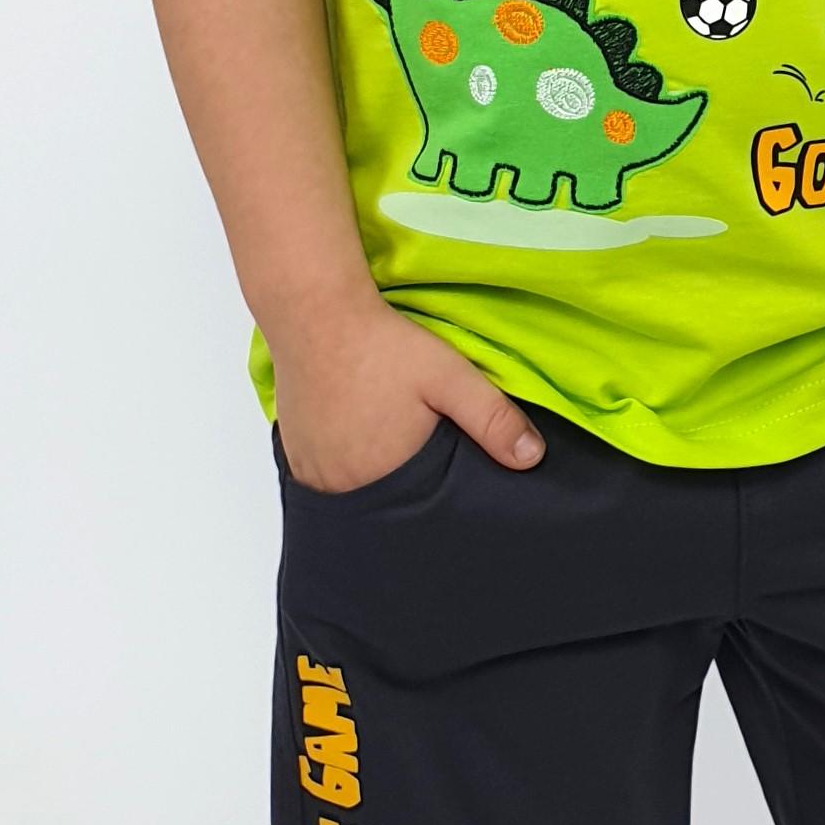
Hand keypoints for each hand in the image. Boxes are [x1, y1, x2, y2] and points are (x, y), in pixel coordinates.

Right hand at [273, 294, 545, 492]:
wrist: (316, 313)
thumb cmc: (382, 345)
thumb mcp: (449, 376)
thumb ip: (491, 418)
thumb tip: (532, 458)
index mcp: (383, 479)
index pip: (417, 511)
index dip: (433, 495)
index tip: (440, 472)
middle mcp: (340, 485)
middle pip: (383, 503)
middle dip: (403, 488)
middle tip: (415, 453)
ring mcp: (311, 471)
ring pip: (351, 491)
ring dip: (371, 476)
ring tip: (385, 442)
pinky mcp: (292, 453)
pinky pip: (323, 475)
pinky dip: (342, 464)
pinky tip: (355, 434)